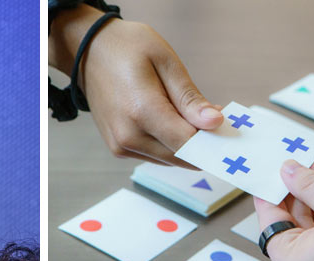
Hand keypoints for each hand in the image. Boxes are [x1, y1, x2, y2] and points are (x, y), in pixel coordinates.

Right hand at [81, 18, 222, 165]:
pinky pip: (157, 155)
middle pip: (181, 156)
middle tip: (209, 114)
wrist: (89, 51)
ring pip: (170, 159)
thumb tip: (215, 123)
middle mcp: (128, 136)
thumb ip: (190, 98)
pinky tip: (169, 118)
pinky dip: (169, 143)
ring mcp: (121, 146)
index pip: (189, 143)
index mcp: (141, 111)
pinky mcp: (120, 149)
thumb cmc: (127, 48)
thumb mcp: (165, 61)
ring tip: (185, 111)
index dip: (212, 138)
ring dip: (185, 142)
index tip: (225, 125)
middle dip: (201, 141)